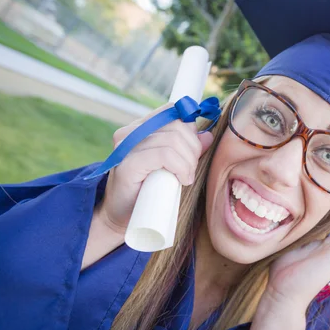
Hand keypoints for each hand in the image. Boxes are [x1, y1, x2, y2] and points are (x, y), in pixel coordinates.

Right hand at [95, 103, 213, 233]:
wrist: (122, 217)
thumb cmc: (148, 191)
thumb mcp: (172, 166)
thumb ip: (187, 149)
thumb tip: (207, 135)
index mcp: (139, 128)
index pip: (172, 111)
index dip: (190, 129)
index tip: (193, 151)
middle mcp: (129, 133)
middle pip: (177, 125)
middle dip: (192, 149)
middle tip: (190, 170)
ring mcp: (126, 147)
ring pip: (173, 140)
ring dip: (188, 162)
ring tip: (186, 177)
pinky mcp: (127, 164)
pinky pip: (165, 155)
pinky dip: (180, 167)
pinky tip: (182, 180)